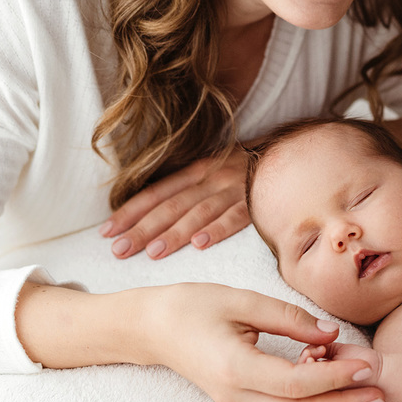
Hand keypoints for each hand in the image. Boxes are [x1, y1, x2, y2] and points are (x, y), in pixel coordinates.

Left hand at [101, 145, 251, 259]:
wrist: (295, 149)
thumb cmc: (250, 167)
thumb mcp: (216, 169)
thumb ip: (190, 188)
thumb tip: (155, 212)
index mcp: (198, 170)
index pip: (158, 192)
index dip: (131, 212)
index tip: (106, 233)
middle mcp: (212, 178)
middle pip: (172, 205)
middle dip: (143, 228)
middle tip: (119, 251)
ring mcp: (235, 189)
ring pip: (199, 212)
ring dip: (175, 232)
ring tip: (153, 252)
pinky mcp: (258, 200)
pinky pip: (237, 216)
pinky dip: (218, 229)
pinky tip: (201, 244)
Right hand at [149, 285, 384, 401]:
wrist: (151, 327)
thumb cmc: (192, 306)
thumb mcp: (242, 300)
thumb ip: (289, 317)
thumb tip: (331, 331)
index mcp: (235, 367)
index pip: (296, 383)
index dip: (336, 376)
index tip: (367, 364)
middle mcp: (236, 395)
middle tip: (381, 393)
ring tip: (369, 392)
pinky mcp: (240, 400)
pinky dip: (313, 399)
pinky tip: (335, 379)